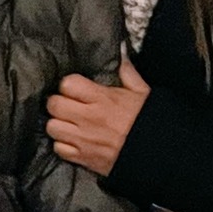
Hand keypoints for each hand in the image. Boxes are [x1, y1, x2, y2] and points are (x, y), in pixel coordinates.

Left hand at [45, 55, 150, 176]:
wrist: (160, 155)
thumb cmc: (150, 122)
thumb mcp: (143, 93)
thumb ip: (128, 73)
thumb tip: (120, 52)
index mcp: (102, 99)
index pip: (68, 84)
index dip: (69, 85)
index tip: (75, 90)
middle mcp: (89, 118)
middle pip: (54, 105)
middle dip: (58, 103)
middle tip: (68, 106)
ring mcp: (84, 139)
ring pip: (52, 127)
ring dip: (58, 124)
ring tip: (68, 124)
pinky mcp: (83, 158)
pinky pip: (59, 149)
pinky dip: (62, 145)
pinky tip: (73, 141)